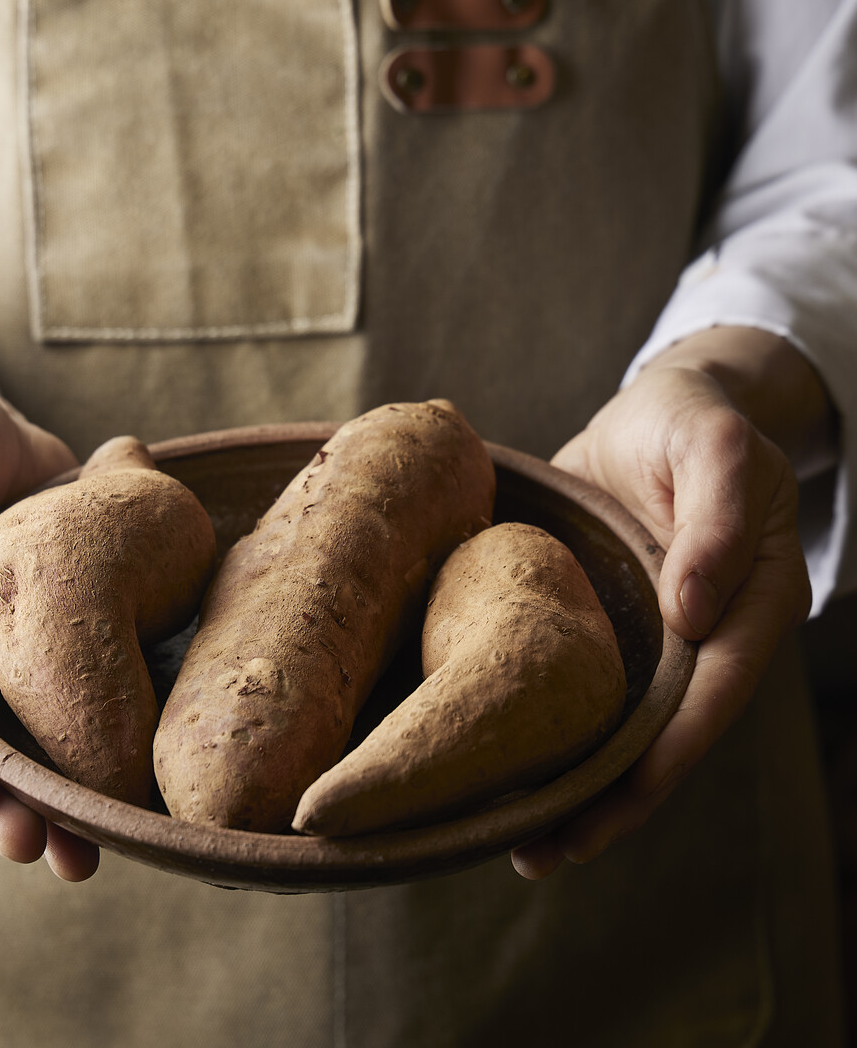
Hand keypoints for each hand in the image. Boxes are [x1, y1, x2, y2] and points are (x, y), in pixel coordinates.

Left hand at [511, 328, 825, 878]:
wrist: (658, 409)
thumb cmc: (693, 421)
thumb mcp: (715, 447)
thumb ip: (713, 520)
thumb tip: (695, 613)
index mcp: (754, 603)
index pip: (716, 691)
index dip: (673, 750)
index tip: (622, 797)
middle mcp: (710, 635)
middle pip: (671, 734)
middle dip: (618, 799)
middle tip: (548, 850)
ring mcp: (660, 637)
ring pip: (626, 726)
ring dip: (581, 785)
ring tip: (521, 841)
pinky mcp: (611, 625)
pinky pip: (588, 688)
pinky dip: (557, 733)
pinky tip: (507, 767)